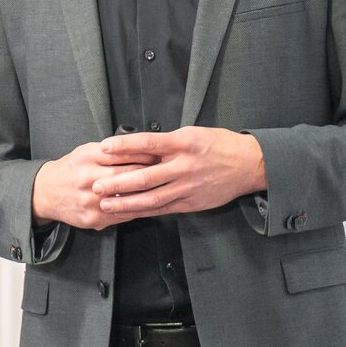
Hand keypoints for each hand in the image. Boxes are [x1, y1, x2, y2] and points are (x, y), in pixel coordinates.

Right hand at [33, 140, 153, 229]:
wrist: (47, 193)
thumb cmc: (71, 170)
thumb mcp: (85, 151)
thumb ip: (111, 151)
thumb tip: (142, 149)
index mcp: (87, 157)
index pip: (122, 153)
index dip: (144, 154)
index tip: (160, 153)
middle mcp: (87, 178)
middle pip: (126, 175)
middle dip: (149, 173)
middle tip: (166, 171)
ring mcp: (90, 200)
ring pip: (126, 197)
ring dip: (147, 194)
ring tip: (162, 188)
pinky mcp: (93, 217)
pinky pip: (122, 214)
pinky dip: (138, 209)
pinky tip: (149, 205)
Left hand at [91, 128, 266, 218]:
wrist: (249, 164)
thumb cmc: (219, 145)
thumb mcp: (193, 133)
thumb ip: (167, 142)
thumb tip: (137, 146)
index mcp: (184, 143)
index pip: (148, 143)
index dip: (124, 146)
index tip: (104, 147)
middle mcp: (185, 166)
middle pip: (146, 176)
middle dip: (118, 183)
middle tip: (96, 186)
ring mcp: (188, 187)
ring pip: (152, 198)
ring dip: (126, 203)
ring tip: (105, 205)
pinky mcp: (191, 203)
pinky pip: (163, 208)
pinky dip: (143, 211)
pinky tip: (128, 213)